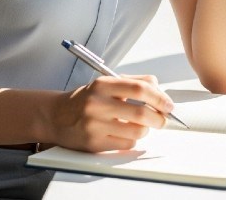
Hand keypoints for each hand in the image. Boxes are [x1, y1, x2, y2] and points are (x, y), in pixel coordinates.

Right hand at [49, 74, 173, 151]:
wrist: (57, 116)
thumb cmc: (87, 100)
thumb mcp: (107, 83)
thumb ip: (135, 82)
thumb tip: (160, 90)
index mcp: (103, 85)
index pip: (140, 89)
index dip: (160, 97)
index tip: (168, 104)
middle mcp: (97, 104)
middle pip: (141, 113)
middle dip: (159, 118)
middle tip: (163, 119)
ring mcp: (95, 125)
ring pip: (137, 131)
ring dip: (145, 130)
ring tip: (140, 126)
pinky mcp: (94, 143)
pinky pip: (126, 144)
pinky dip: (132, 139)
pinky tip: (124, 133)